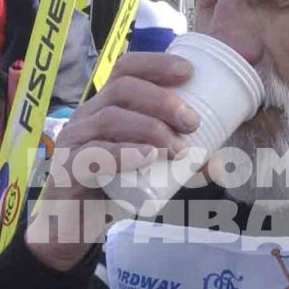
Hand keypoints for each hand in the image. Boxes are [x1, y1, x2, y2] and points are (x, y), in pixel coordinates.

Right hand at [24, 50, 197, 271]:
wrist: (72, 225)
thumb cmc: (112, 187)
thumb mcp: (149, 169)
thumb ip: (180, 164)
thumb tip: (219, 164)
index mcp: (106, 105)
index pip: (126, 69)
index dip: (156, 63)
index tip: (189, 72)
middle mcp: (87, 116)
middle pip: (122, 88)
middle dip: (162, 99)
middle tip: (193, 122)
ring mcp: (74, 140)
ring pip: (110, 118)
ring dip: (150, 128)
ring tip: (179, 149)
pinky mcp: (68, 169)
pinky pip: (93, 155)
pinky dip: (124, 153)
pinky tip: (147, 157)